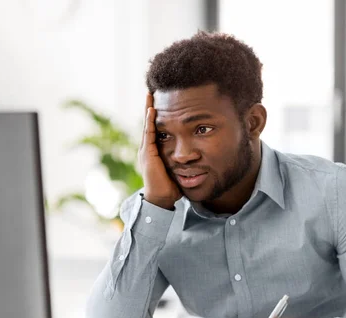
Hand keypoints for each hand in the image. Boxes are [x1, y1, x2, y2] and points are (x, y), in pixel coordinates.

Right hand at [139, 93, 181, 209]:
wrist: (162, 199)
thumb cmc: (173, 186)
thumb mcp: (180, 168)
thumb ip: (185, 159)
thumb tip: (198, 154)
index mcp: (156, 150)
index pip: (157, 127)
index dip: (158, 114)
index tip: (162, 100)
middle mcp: (149, 148)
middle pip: (149, 122)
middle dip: (150, 106)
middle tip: (153, 90)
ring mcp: (147, 150)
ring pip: (147, 125)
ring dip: (149, 108)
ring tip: (151, 94)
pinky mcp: (148, 154)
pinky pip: (149, 134)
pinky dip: (150, 121)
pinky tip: (152, 110)